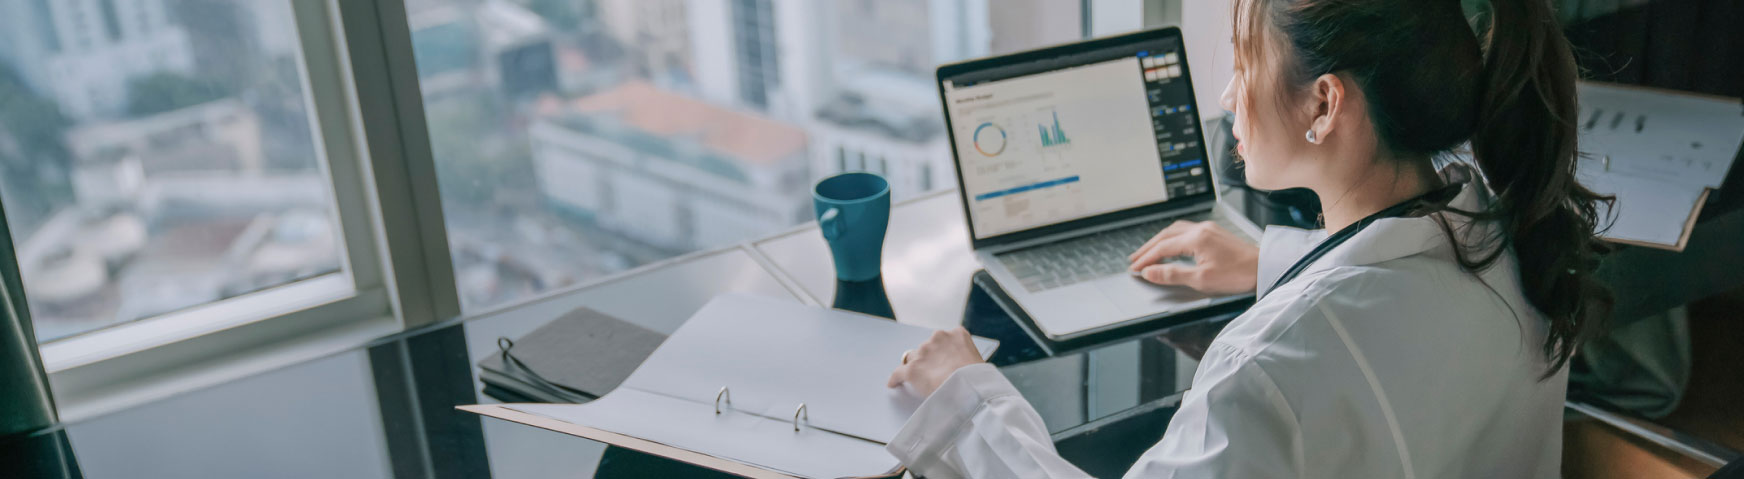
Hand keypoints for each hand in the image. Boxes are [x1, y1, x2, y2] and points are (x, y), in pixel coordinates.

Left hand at [887, 327, 982, 397]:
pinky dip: (896, 379)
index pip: (944, 339)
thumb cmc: (978, 378)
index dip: (941, 351)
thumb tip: (961, 368)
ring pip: (913, 358)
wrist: (969, 387)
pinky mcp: (912, 369)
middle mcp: (938, 338)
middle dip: (928, 358)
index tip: (941, 359)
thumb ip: (965, 357)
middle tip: (932, 372)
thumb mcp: (978, 360)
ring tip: (918, 380)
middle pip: (926, 347)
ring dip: (915, 367)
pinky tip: (893, 384)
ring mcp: (924, 352)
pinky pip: (898, 373)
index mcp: (957, 334)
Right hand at [1127, 220, 1258, 294]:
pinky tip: (1172, 244)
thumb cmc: (1238, 274)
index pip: (1162, 248)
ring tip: (1149, 251)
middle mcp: (1201, 229)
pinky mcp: (1215, 233)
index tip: (1136, 268)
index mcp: (1196, 238)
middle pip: (1166, 235)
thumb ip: (1172, 274)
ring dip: (1159, 240)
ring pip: (1175, 230)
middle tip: (1135, 259)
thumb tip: (1150, 271)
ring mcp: (1208, 229)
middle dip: (1148, 247)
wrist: (1263, 268)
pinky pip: (1186, 230)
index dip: (1146, 259)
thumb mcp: (1201, 279)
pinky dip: (1172, 238)